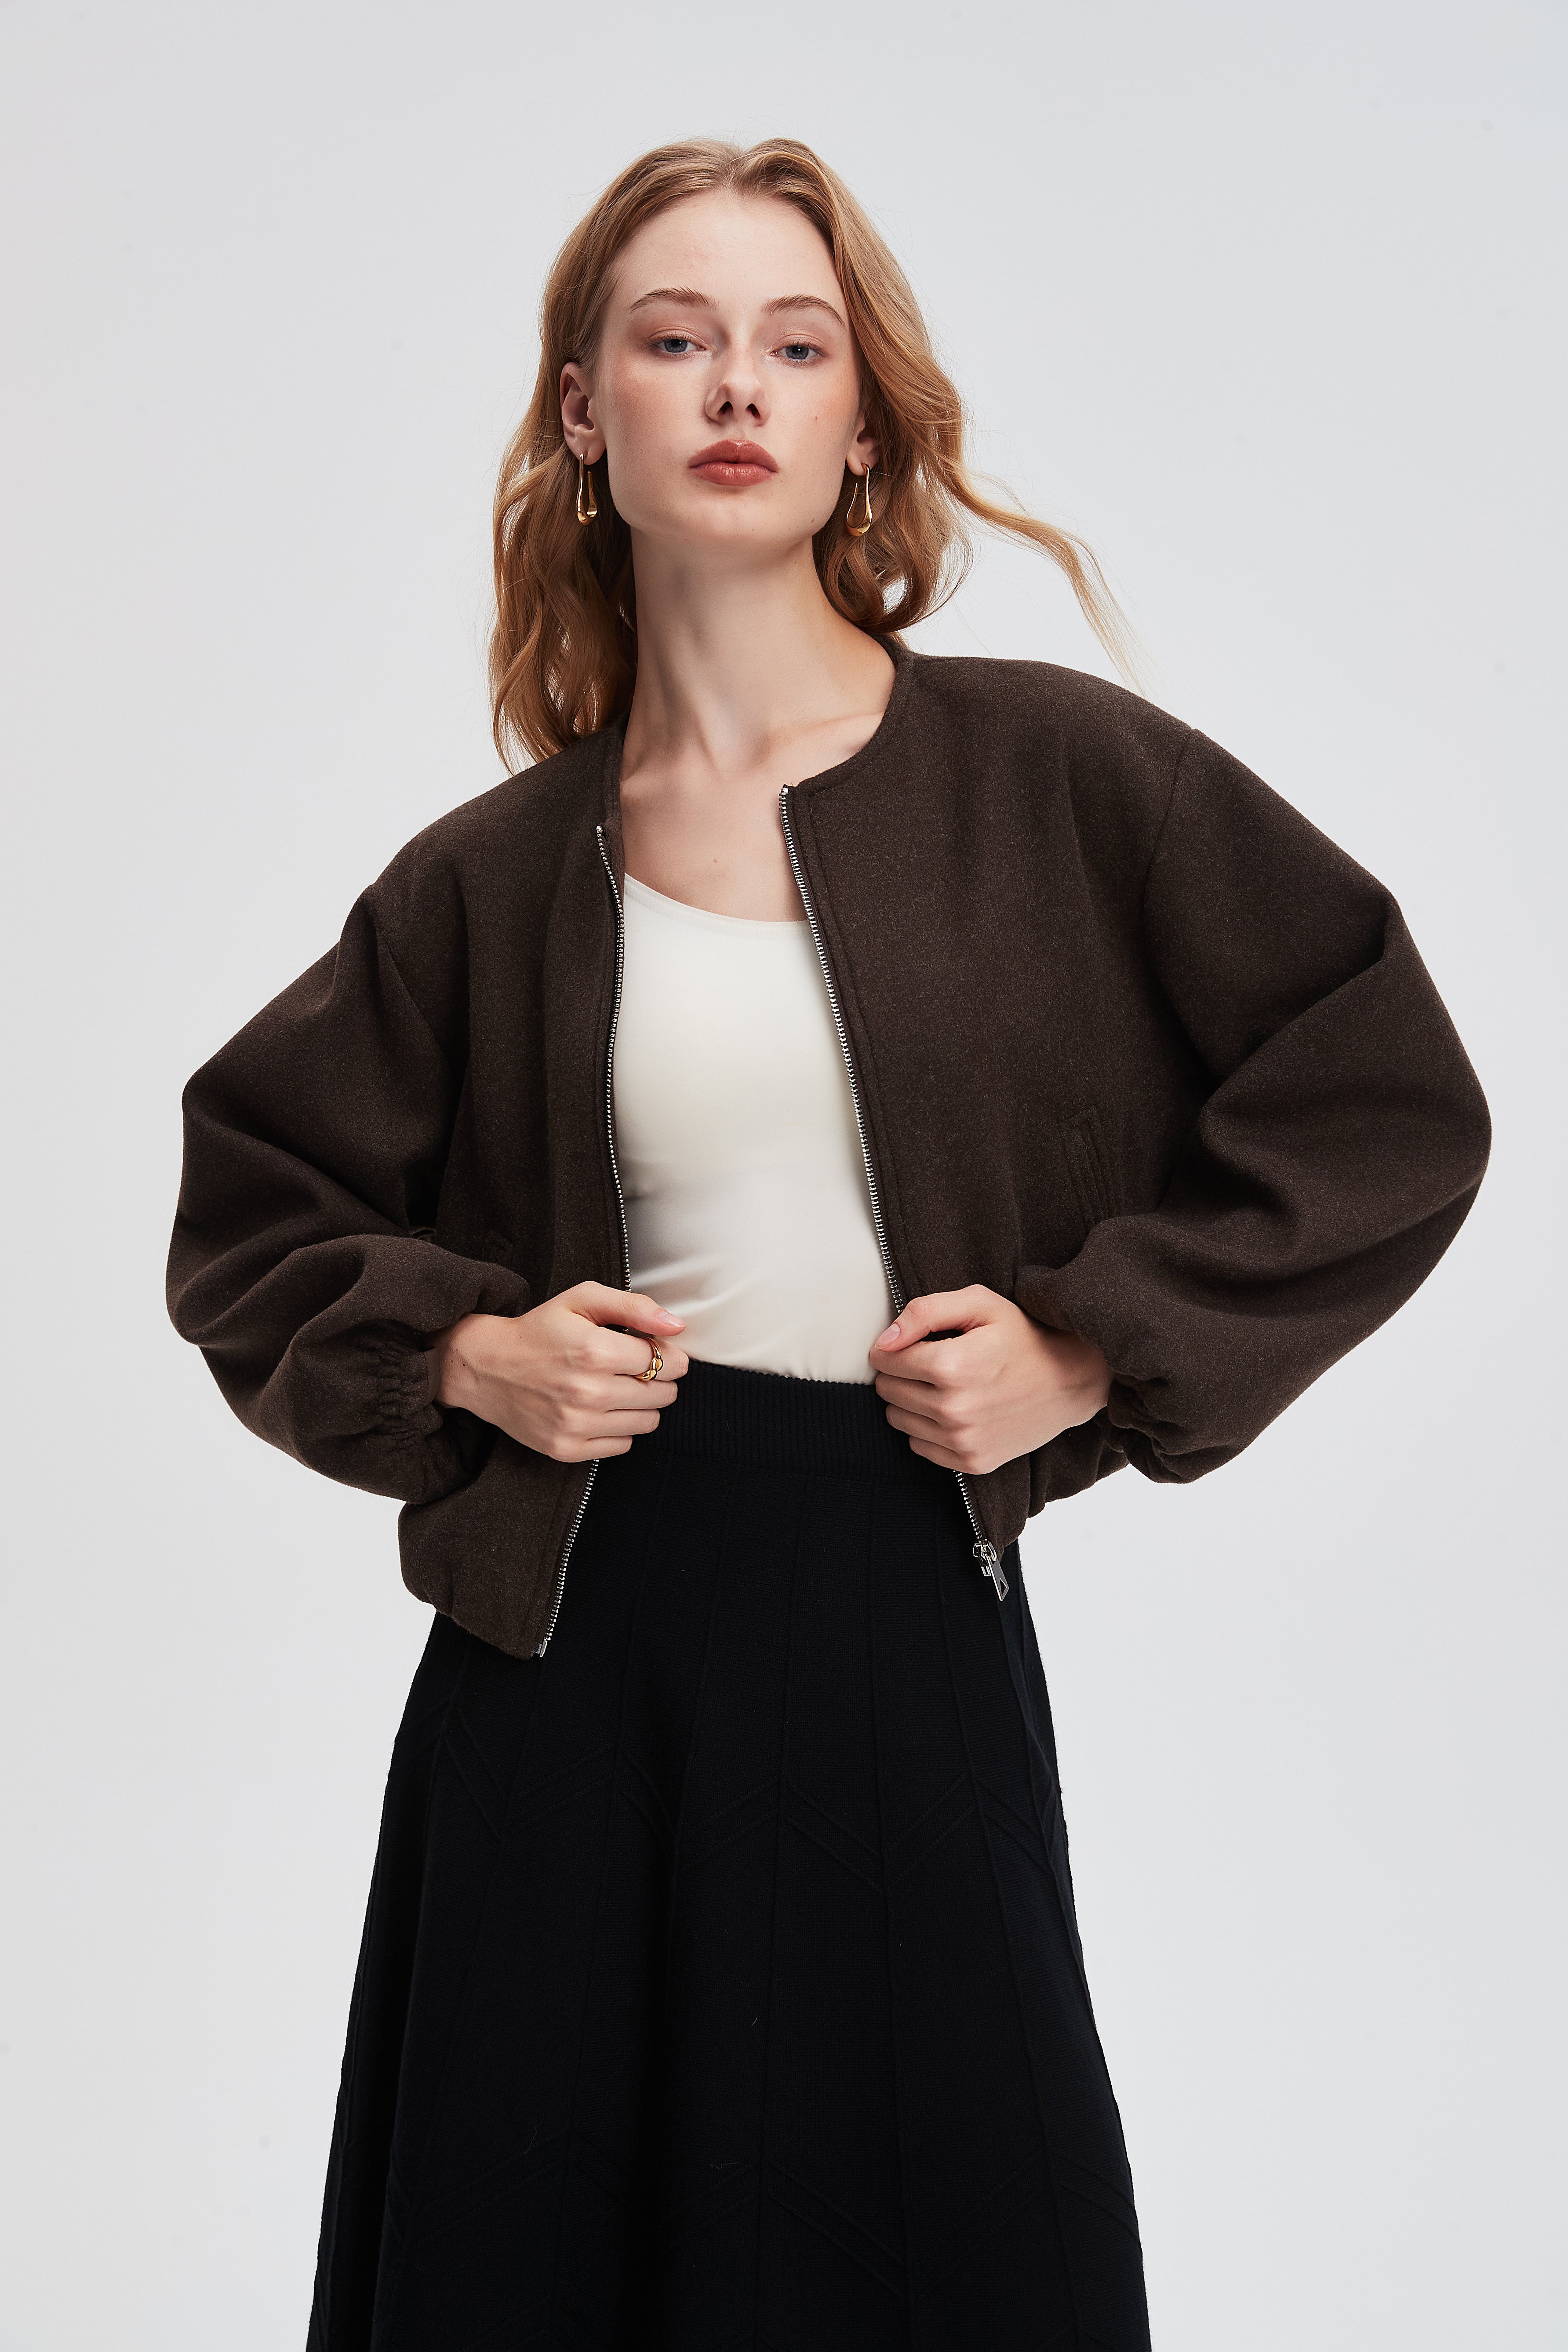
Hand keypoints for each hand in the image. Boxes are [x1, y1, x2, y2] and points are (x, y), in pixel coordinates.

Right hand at [431, 1283, 687, 1462]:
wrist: (485, 1368)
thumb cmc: (538, 1330)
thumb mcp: (582, 1300)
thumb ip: (634, 1307)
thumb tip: (676, 1326)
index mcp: (594, 1350)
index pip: (664, 1361)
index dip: (668, 1354)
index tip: (656, 1351)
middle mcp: (587, 1392)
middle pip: (662, 1394)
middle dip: (658, 1379)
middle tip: (636, 1368)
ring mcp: (576, 1425)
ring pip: (648, 1422)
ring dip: (642, 1405)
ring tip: (618, 1387)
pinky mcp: (567, 1448)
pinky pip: (623, 1445)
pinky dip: (620, 1428)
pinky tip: (601, 1409)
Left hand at [868, 1286, 1110, 1474]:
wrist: (1071, 1380)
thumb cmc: (1023, 1337)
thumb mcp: (979, 1304)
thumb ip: (924, 1312)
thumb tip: (885, 1341)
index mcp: (951, 1366)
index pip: (884, 1360)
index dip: (894, 1347)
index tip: (914, 1343)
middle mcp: (954, 1409)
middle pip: (887, 1391)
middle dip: (900, 1373)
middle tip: (932, 1362)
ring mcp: (963, 1440)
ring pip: (898, 1420)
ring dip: (911, 1401)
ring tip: (945, 1386)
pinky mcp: (971, 1461)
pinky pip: (919, 1447)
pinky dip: (928, 1429)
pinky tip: (955, 1411)